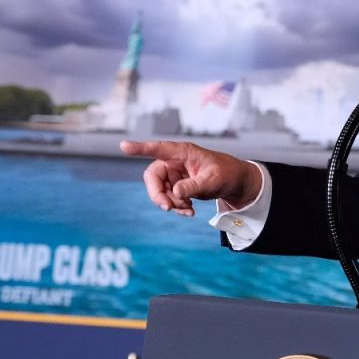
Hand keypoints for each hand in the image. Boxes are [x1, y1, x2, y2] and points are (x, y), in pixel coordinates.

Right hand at [119, 140, 260, 216]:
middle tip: (167, 208)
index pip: (159, 148)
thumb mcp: (213, 180)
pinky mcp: (176, 186)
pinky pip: (168, 198)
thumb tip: (175, 193)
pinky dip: (176, 207)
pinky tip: (190, 212)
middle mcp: (174, 161)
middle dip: (157, 194)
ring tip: (189, 211)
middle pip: (153, 177)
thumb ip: (194, 186)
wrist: (234, 183)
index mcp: (183, 152)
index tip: (124, 146)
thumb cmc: (226, 174)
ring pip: (159, 191)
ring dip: (170, 204)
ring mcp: (174, 174)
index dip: (140, 148)